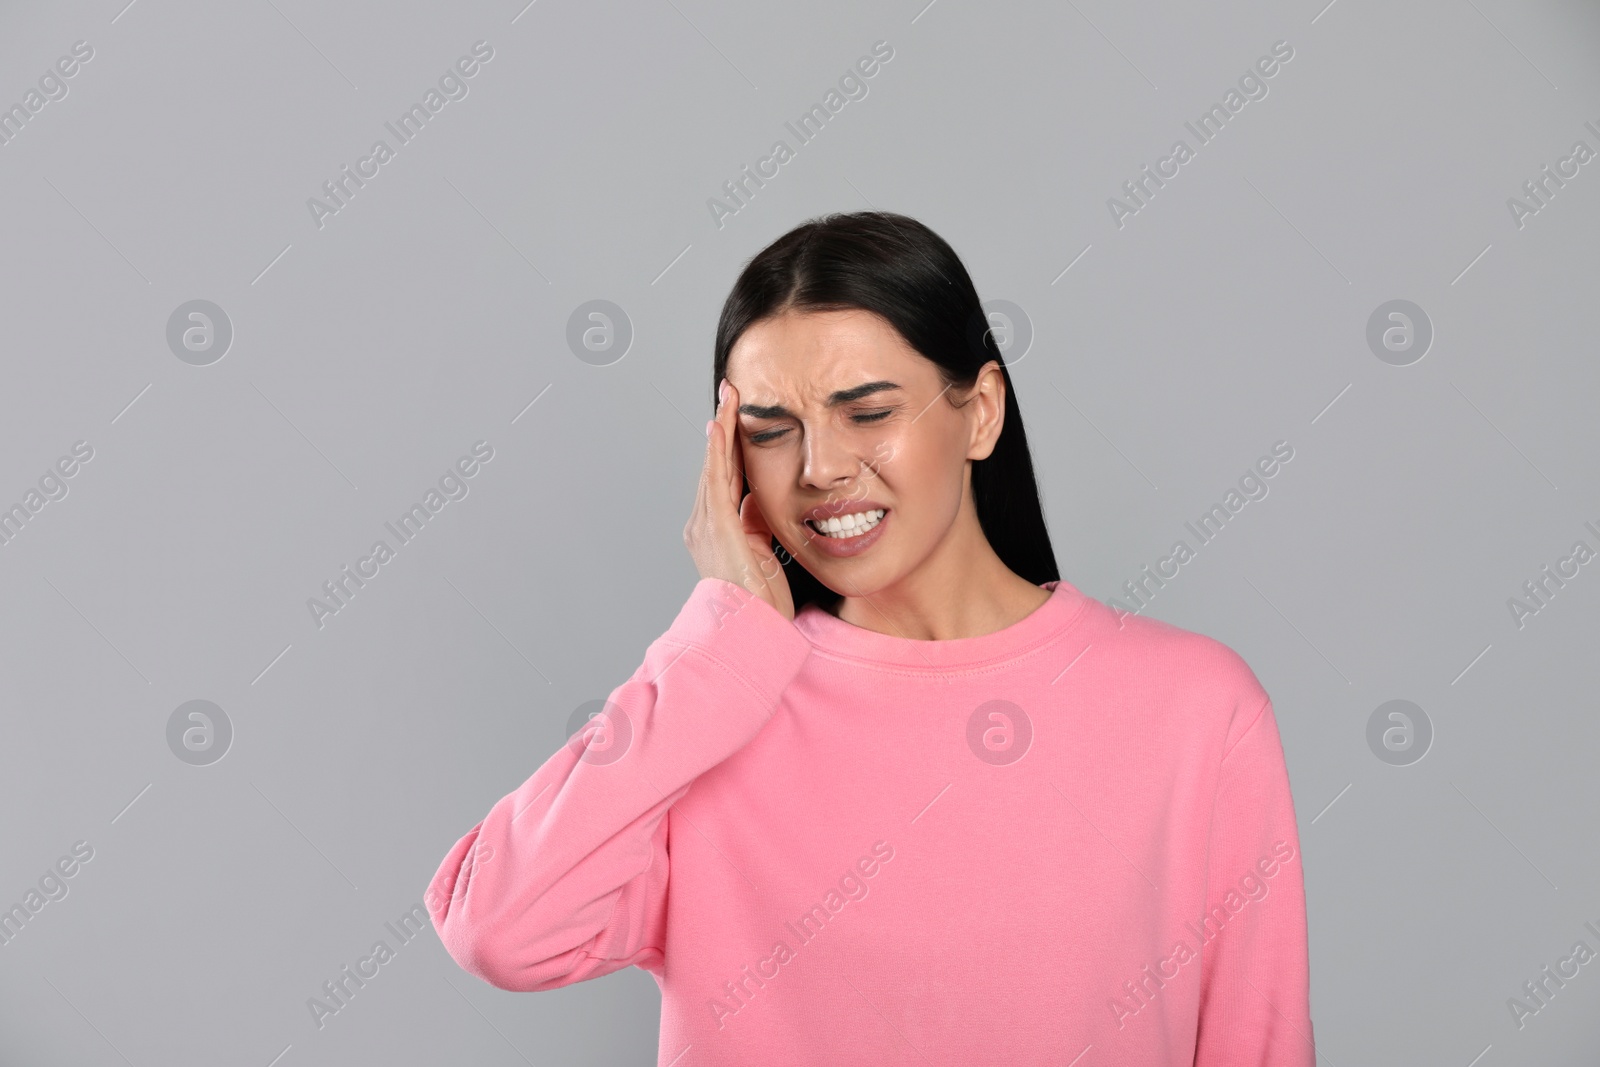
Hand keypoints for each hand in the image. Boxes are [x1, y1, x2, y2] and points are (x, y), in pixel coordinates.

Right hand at [683, 378, 794, 619]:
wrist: (749, 630)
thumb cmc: (758, 601)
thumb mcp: (762, 553)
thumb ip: (756, 525)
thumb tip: (757, 500)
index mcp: (714, 529)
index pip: (723, 476)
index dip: (729, 444)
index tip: (735, 415)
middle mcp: (702, 524)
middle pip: (715, 464)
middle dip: (723, 427)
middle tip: (730, 391)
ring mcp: (706, 525)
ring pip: (714, 465)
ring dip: (721, 429)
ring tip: (729, 397)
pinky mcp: (716, 528)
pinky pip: (716, 481)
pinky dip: (717, 451)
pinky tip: (721, 426)